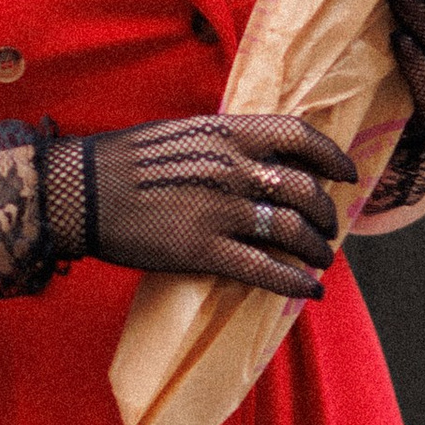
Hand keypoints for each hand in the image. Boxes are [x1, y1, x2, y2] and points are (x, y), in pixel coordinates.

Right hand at [0, 112, 358, 302]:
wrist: (79, 192)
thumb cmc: (124, 160)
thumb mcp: (182, 133)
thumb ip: (225, 142)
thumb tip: (259, 155)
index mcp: (227, 132)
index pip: (300, 136)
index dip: (332, 157)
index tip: (346, 174)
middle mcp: (234, 168)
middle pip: (306, 191)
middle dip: (327, 215)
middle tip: (329, 230)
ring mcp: (222, 210)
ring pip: (294, 233)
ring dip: (317, 251)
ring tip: (321, 263)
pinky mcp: (205, 251)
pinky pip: (266, 270)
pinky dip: (296, 283)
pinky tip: (309, 291)